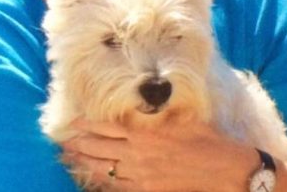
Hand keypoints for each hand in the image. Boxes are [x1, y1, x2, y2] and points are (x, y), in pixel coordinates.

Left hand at [60, 119, 258, 191]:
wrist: (223, 169)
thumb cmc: (207, 140)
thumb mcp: (182, 118)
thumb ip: (159, 114)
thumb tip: (146, 104)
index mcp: (145, 133)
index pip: (106, 127)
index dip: (86, 125)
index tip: (72, 123)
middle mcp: (138, 154)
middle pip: (99, 148)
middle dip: (79, 145)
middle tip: (63, 142)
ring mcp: (140, 175)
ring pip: (103, 168)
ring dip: (84, 163)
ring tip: (69, 158)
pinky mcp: (147, 190)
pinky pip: (117, 186)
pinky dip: (102, 181)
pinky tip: (92, 178)